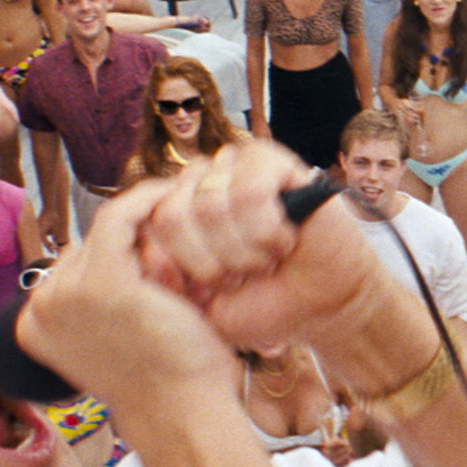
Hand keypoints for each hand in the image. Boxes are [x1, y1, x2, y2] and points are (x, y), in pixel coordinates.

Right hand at [15, 182, 241, 413]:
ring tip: (186, 232)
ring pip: (107, 230)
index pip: (74, 265)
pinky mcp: (100, 281)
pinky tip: (171, 197)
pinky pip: (120, 216)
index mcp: (33, 326)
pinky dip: (148, 200)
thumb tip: (120, 256)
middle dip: (135, 245)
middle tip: (180, 249)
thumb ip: (100, 303)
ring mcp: (64, 294)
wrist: (181, 414)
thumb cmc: (165, 382)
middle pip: (89, 247)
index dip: (119, 255)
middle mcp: (39, 309)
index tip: (155, 245)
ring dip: (147, 227)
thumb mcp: (115, 337)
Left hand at [119, 143, 392, 349]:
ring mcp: (231, 166)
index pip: (147, 225)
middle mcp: (198, 181)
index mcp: (174, 211)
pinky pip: (250, 191)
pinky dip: (268, 229)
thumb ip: (167, 283)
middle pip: (173, 215)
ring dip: (245, 250)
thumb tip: (145, 254)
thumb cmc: (261, 302)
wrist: (321, 303)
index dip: (180, 266)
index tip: (213, 288)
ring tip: (268, 258)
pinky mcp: (270, 159)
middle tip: (243, 275)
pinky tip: (285, 238)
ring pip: (210, 204)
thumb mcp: (201, 306)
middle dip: (212, 263)